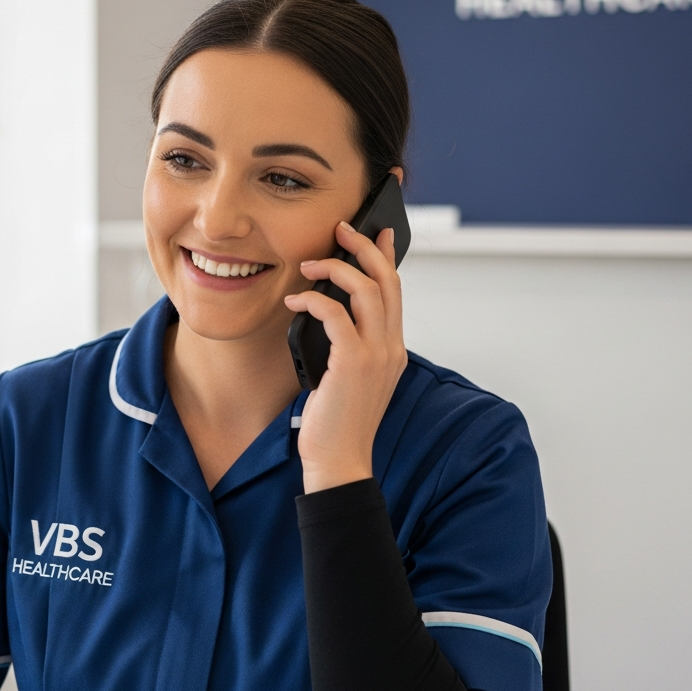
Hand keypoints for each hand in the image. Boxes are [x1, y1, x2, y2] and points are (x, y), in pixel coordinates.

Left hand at [284, 221, 407, 493]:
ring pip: (366, 289)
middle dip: (364, 248)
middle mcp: (391, 348)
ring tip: (309, 264)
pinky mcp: (353, 362)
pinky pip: (335, 313)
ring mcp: (376, 355)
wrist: (339, 461)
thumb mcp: (348, 378)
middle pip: (387, 281)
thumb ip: (348, 347)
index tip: (379, 233)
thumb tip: (327, 313)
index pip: (396, 292)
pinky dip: (313, 300)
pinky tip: (295, 301)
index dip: (388, 258)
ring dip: (336, 268)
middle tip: (341, 229)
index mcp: (393, 350)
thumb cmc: (336, 423)